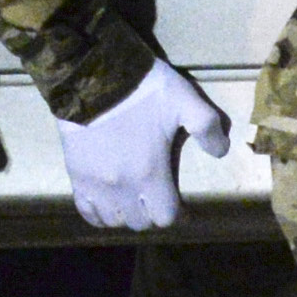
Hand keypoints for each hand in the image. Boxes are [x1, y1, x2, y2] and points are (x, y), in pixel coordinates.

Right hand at [58, 64, 229, 233]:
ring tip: (132, 200)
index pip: (166, 216)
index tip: (182, 206)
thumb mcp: (185, 100)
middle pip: (140, 221)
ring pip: (113, 220)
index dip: (178, 214)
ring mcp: (96, 184)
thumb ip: (207, 128)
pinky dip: (99, 214)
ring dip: (126, 215)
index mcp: (151, 173)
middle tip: (157, 197)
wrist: (93, 75)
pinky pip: (86, 211)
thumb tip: (220, 152)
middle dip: (152, 213)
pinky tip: (106, 204)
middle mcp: (122, 187)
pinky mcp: (76, 176)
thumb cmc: (141, 89)